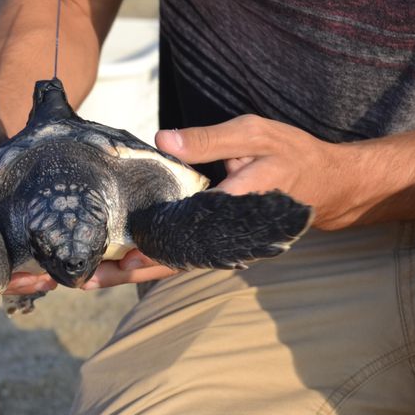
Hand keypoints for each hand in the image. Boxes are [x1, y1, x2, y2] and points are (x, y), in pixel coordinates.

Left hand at [82, 114, 360, 290]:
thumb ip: (209, 139)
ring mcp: (225, 244)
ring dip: (135, 271)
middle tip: (86, 280)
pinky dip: (153, 260)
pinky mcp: (221, 242)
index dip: (150, 246)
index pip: (185, 232)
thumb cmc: (292, 154)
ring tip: (94, 278)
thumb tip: (160, 139)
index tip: (116, 256)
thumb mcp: (254, 134)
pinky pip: (184, 256)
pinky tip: (124, 260)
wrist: (327, 185)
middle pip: (173, 260)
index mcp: (233, 208)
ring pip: (175, 264)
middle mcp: (227, 236)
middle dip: (129, 271)